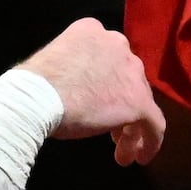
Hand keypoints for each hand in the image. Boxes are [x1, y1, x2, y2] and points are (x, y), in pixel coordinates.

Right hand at [23, 17, 165, 164]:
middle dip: (122, 107)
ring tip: (121, 152)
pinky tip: (139, 157)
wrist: (37, 96)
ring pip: (140, 101)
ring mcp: (130, 71)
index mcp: (93, 32)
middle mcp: (117, 45)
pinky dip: (150, 141)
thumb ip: (75, 68)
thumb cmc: (36, 83)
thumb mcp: (56, 62)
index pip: (111, 60)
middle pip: (129, 79)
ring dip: (132, 128)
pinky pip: (154, 123)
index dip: (108, 85)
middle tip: (112, 132)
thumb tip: (78, 89)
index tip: (100, 105)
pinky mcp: (137, 100)